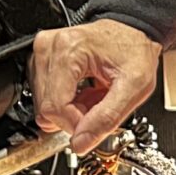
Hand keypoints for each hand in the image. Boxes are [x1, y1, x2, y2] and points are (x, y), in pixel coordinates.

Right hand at [31, 19, 162, 153]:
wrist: (132, 31)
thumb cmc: (134, 50)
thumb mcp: (134, 87)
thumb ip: (107, 118)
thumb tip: (80, 144)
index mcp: (69, 50)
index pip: (55, 108)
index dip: (75, 125)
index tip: (95, 121)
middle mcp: (49, 48)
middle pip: (46, 109)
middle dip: (73, 117)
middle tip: (98, 105)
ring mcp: (42, 52)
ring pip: (43, 105)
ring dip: (69, 109)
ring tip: (92, 96)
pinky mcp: (41, 59)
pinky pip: (44, 95)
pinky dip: (64, 100)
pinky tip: (82, 91)